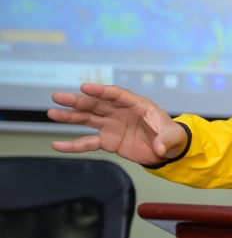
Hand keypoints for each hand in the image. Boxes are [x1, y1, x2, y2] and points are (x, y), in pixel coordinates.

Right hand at [48, 83, 187, 164]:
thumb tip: (161, 148)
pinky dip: (73, 145)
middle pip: (97, 104)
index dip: (101, 91)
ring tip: (52, 112)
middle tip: (58, 97)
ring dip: (70, 116)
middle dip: (78, 101)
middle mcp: (120, 112)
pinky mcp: (108, 140)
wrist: (167, 150)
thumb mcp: (175, 137)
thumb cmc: (172, 136)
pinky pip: (88, 142)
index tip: (85, 88)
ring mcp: (112, 125)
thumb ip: (167, 140)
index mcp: (137, 105)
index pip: (117, 95)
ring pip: (88, 119)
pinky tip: (57, 145)